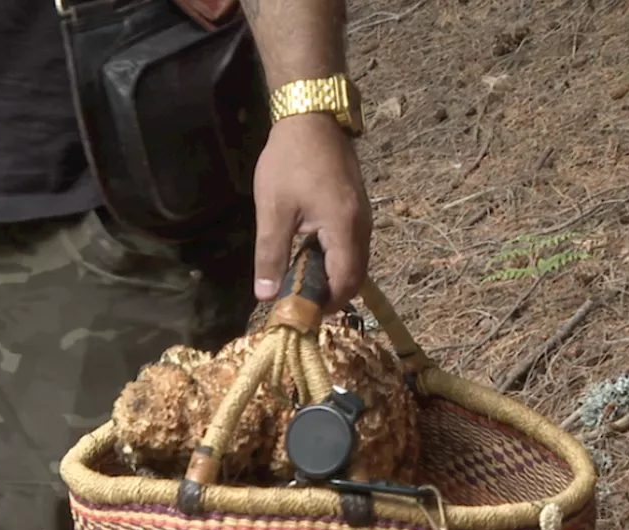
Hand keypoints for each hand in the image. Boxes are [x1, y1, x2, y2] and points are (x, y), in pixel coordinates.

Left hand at [252, 113, 372, 312]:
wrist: (311, 118)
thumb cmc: (290, 161)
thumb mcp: (273, 210)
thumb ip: (270, 254)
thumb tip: (265, 295)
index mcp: (344, 228)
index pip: (345, 282)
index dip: (326, 304)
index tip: (300, 312)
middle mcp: (362, 226)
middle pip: (355, 277)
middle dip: (330, 295)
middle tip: (298, 302)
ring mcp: (363, 217)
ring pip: (355, 263)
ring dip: (332, 278)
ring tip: (300, 284)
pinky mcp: (356, 210)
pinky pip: (352, 247)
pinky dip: (335, 261)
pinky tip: (309, 259)